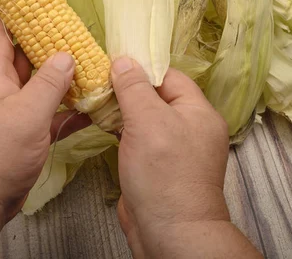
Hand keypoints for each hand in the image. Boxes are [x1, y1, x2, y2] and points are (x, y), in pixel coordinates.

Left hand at [0, 9, 90, 221]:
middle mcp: (2, 84)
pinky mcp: (25, 131)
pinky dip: (68, 106)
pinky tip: (93, 103)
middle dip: (50, 36)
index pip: (0, 25)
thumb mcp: (26, 113)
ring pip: (42, 81)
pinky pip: (50, 111)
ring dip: (65, 73)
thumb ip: (50, 82)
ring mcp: (14, 108)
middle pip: (26, 50)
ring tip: (94, 57)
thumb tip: (67, 55)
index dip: (12, 2)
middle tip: (79, 21)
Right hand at [112, 57, 260, 257]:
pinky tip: (100, 122)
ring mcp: (171, 147)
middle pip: (154, 95)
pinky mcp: (154, 164)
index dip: (141, 67)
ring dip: (120, 108)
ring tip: (94, 97)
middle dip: (126, 87)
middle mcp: (188, 126)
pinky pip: (137, 137)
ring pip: (143, 117)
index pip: (168, 76)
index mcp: (197, 111)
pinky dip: (119, 128)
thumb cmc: (163, 173)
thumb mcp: (148, 121)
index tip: (112, 61)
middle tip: (97, 78)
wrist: (168, 231)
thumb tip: (123, 60)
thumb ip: (134, 88)